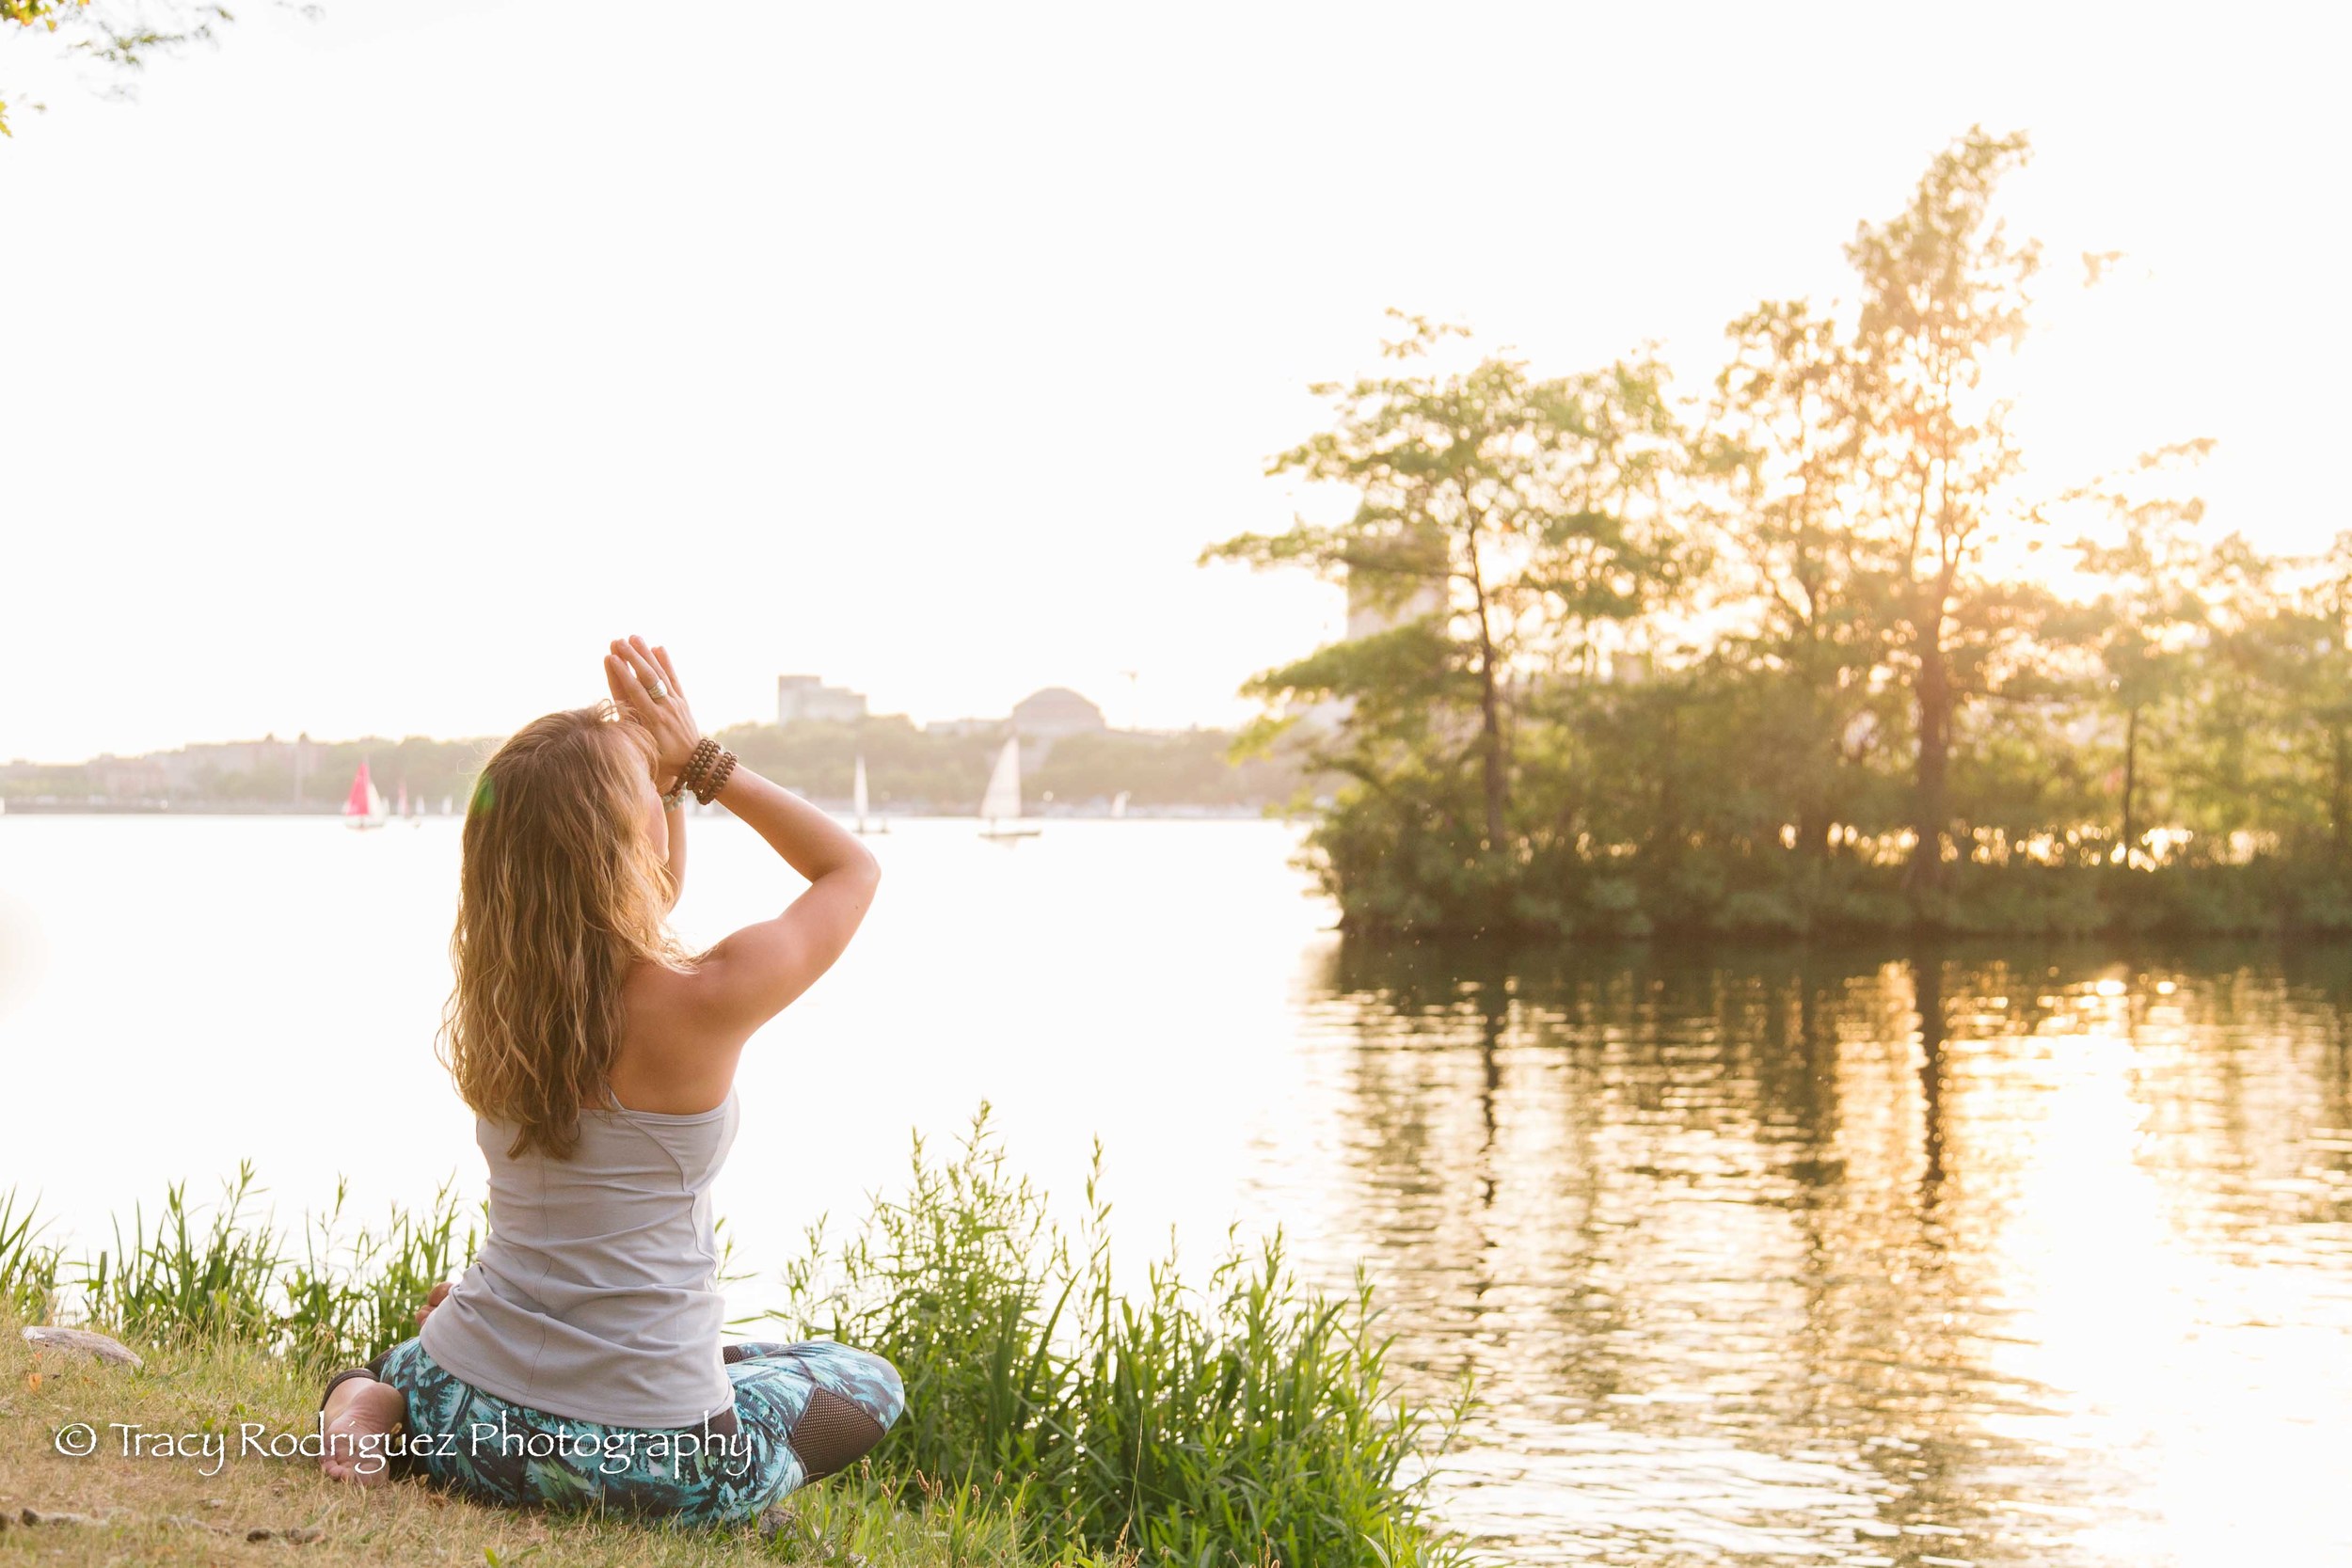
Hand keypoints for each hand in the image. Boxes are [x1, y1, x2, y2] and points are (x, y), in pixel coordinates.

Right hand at [605, 635, 700, 783]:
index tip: (610, 657)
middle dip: (631, 658)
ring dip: (646, 655)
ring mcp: (674, 703)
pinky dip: (666, 663)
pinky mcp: (682, 700)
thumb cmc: (665, 761)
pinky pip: (674, 678)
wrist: (695, 762)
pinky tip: (658, 648)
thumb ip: (632, 737)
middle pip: (646, 678)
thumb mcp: (646, 753)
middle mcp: (664, 708)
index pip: (633, 692)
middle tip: (617, 641)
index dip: (622, 674)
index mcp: (652, 721)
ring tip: (634, 637)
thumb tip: (611, 724)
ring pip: (659, 674)